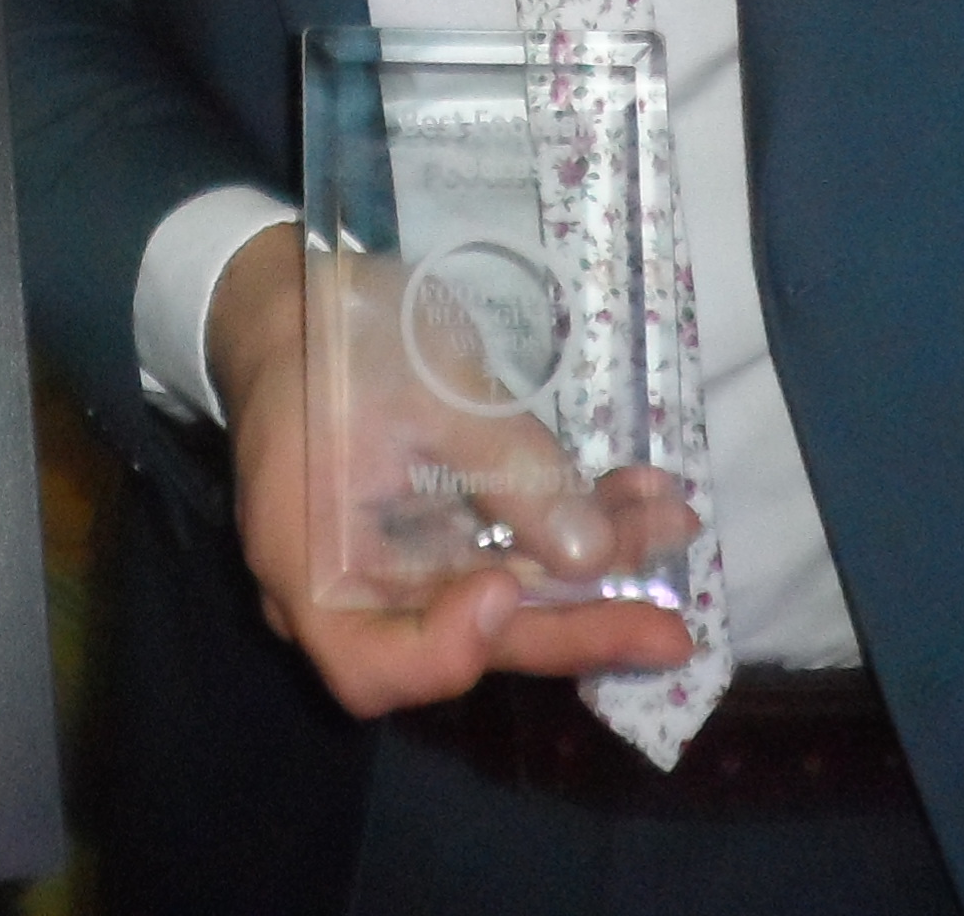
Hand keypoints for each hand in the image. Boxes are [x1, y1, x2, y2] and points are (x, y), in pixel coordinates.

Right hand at [205, 222, 696, 718]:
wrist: (291, 296)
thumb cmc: (339, 338)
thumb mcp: (428, 391)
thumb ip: (510, 474)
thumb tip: (596, 557)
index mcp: (310, 570)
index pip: (376, 667)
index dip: (455, 647)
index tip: (506, 584)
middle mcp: (348, 595)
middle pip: (464, 642)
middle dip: (576, 625)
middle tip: (672, 628)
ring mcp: (389, 570)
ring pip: (497, 596)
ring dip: (587, 567)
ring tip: (670, 524)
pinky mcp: (424, 539)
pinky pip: (496, 554)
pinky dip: (562, 530)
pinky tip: (633, 496)